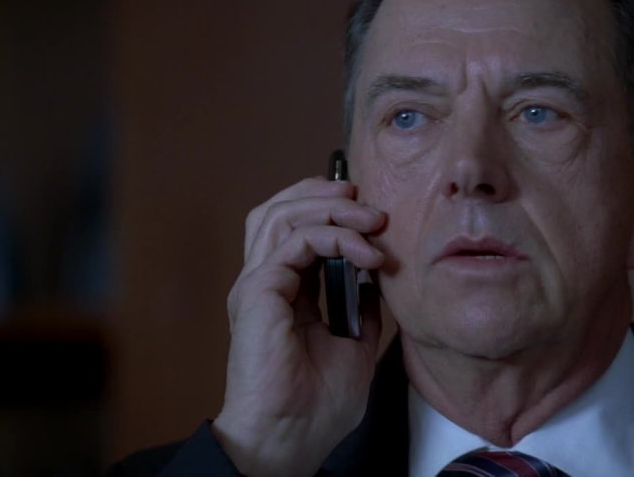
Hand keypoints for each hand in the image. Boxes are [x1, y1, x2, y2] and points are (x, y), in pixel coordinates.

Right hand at [212, 177, 385, 476]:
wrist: (291, 438)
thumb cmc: (316, 405)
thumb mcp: (355, 346)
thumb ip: (360, 310)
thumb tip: (375, 282)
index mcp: (282, 292)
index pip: (293, 229)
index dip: (329, 211)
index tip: (372, 218)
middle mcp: (264, 281)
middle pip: (279, 210)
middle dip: (324, 195)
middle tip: (366, 201)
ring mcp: (258, 283)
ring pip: (281, 215)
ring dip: (331, 208)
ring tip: (370, 218)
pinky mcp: (259, 291)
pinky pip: (295, 241)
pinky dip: (334, 236)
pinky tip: (365, 255)